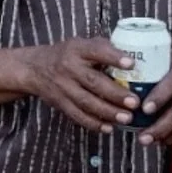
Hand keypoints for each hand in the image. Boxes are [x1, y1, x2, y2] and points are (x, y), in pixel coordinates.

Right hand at [23, 37, 138, 132]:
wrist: (35, 68)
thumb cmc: (68, 55)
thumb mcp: (82, 44)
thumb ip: (104, 49)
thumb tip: (136, 57)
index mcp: (78, 49)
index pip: (97, 50)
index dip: (114, 57)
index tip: (131, 64)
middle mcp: (69, 67)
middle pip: (94, 82)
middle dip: (116, 94)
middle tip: (135, 103)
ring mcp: (63, 87)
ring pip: (87, 102)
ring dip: (108, 112)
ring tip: (127, 118)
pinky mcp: (60, 103)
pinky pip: (77, 115)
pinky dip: (94, 123)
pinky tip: (109, 128)